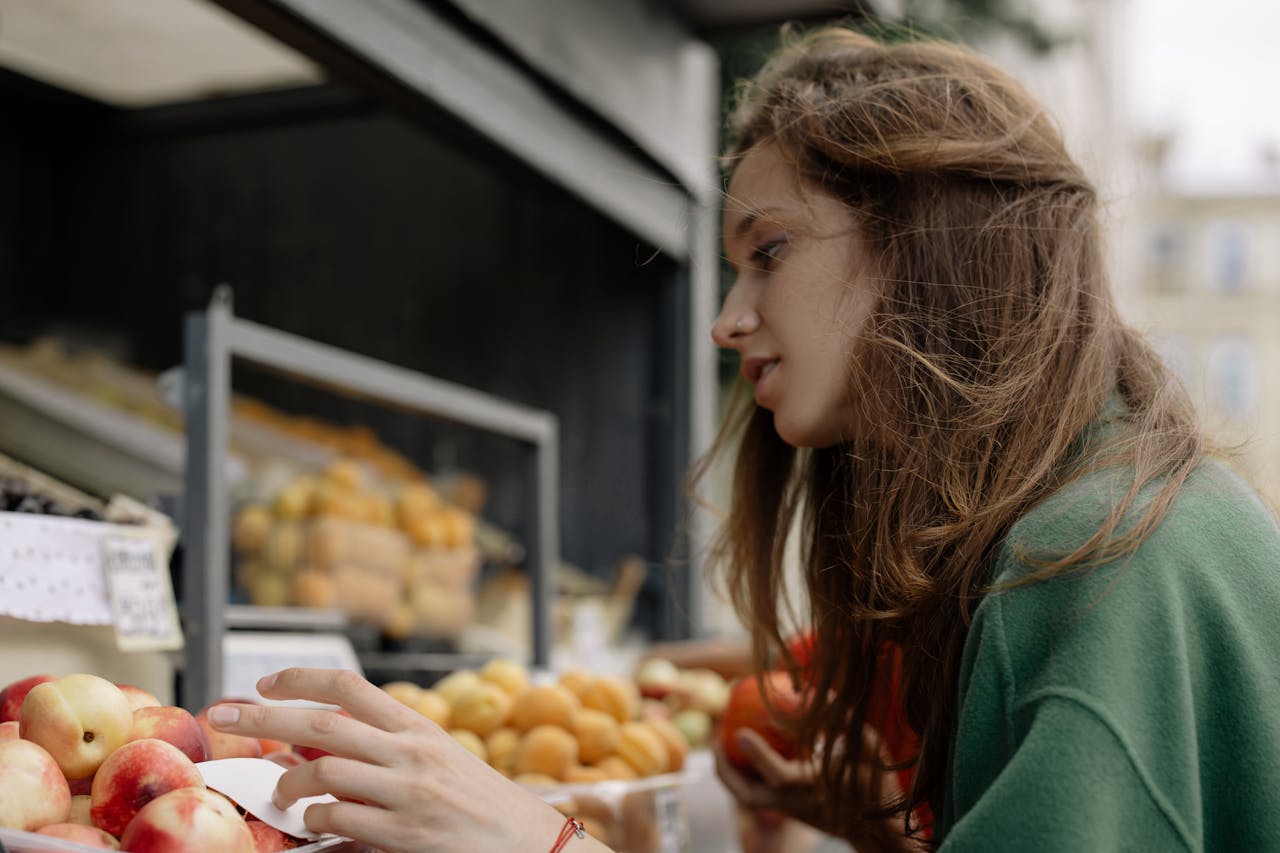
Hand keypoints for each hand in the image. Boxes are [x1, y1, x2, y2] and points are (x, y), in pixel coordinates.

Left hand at [206, 668, 608, 852]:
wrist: (528, 841)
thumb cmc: (477, 800)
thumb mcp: (438, 757)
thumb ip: (388, 744)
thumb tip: (320, 740)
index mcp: (417, 727)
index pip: (349, 686)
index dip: (300, 679)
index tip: (263, 683)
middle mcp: (411, 753)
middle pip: (322, 724)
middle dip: (264, 717)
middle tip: (223, 715)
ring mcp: (409, 794)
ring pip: (324, 775)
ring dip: (289, 784)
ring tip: (282, 793)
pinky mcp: (406, 834)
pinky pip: (341, 822)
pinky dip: (316, 822)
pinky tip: (315, 825)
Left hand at [714, 725, 923, 852]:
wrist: (876, 831)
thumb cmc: (874, 784)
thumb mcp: (870, 749)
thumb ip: (844, 722)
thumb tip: (818, 691)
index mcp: (817, 789)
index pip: (781, 777)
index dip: (759, 755)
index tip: (740, 733)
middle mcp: (797, 804)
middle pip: (750, 798)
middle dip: (726, 771)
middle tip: (715, 740)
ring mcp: (789, 812)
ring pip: (748, 799)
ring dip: (730, 774)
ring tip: (720, 744)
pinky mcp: (786, 813)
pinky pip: (756, 796)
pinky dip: (743, 776)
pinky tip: (740, 753)